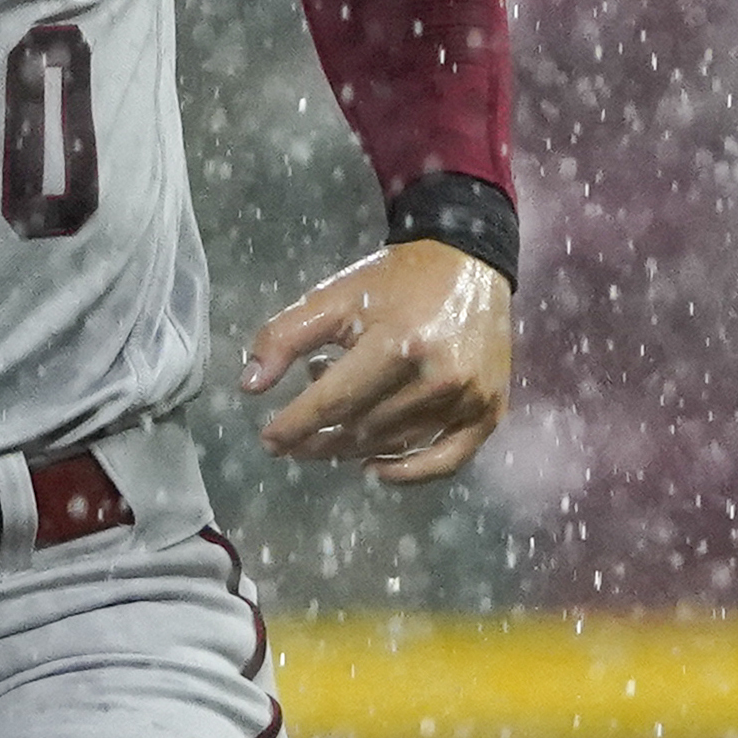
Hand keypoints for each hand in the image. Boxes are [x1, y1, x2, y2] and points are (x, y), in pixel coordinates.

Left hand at [244, 240, 513, 484]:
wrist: (468, 263)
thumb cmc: (394, 282)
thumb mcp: (333, 297)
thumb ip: (285, 337)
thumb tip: (248, 387)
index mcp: (397, 343)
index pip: (333, 401)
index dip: (294, 425)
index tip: (269, 439)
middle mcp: (437, 376)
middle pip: (362, 428)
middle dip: (318, 440)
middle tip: (292, 443)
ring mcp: (468, 398)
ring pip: (394, 444)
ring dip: (353, 449)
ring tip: (328, 437)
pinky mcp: (489, 411)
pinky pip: (445, 461)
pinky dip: (408, 474)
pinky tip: (374, 469)